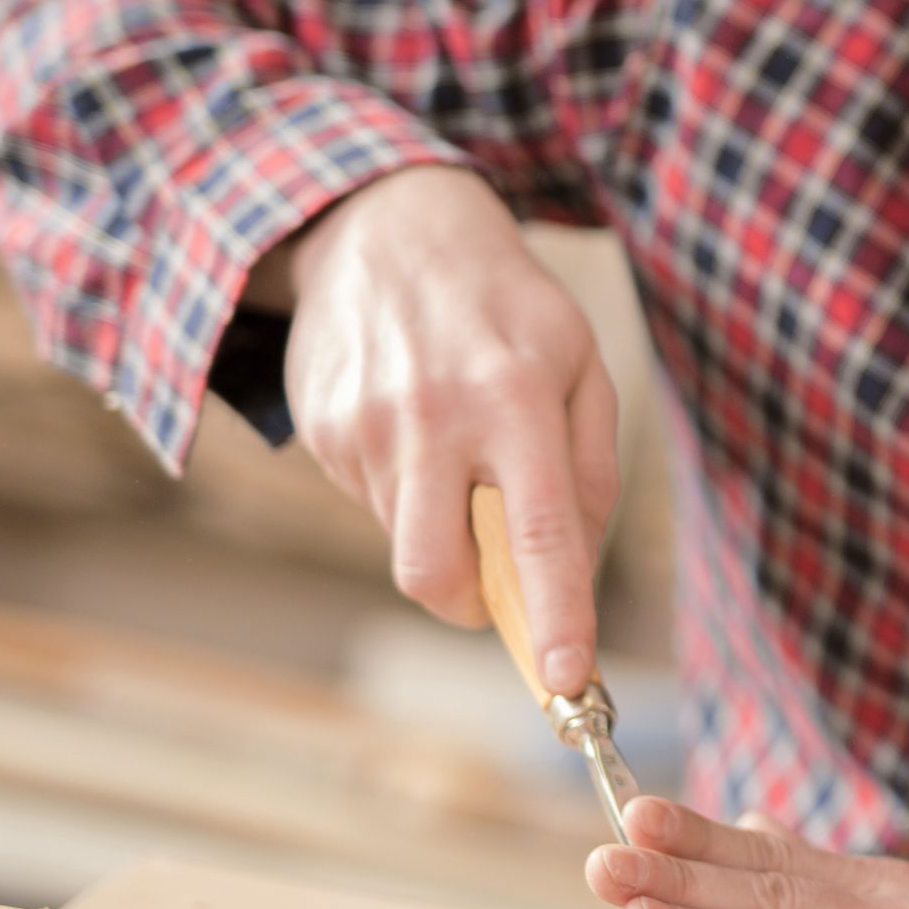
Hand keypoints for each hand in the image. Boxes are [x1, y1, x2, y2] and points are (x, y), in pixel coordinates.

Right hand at [255, 165, 617, 694]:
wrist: (388, 228)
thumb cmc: (506, 310)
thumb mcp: (579, 367)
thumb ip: (589, 472)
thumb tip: (574, 575)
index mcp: (515, 398)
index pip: (539, 532)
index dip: (554, 615)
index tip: (567, 680)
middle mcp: (432, 416)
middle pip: (435, 572)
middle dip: (469, 602)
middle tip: (496, 580)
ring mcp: (364, 426)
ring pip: (403, 543)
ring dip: (438, 527)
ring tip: (454, 448)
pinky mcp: (319, 430)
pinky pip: (370, 504)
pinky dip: (402, 490)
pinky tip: (412, 425)